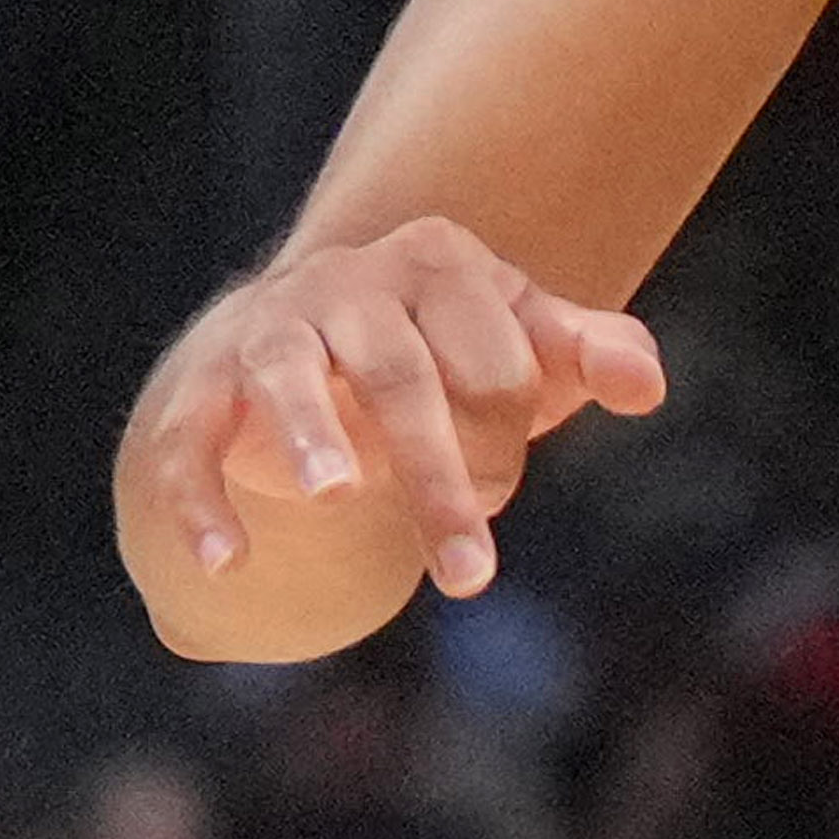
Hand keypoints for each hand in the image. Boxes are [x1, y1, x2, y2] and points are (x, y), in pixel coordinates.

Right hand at [123, 215, 662, 622]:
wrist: (303, 341)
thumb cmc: (439, 353)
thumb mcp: (520, 345)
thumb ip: (589, 354)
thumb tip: (646, 386)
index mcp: (437, 263)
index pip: (492, 358)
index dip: (505, 434)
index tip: (496, 488)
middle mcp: (344, 282)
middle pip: (400, 376)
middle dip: (438, 477)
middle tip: (470, 576)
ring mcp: (266, 329)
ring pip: (287, 376)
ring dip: (308, 435)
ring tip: (334, 496)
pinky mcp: (199, 389)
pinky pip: (192, 440)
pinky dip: (202, 498)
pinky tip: (226, 563)